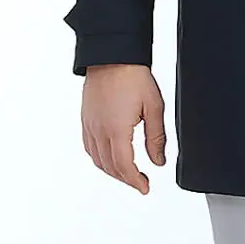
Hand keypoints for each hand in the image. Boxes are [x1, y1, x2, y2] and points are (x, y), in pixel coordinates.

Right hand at [80, 64, 166, 192]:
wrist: (112, 55)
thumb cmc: (132, 75)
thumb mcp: (154, 107)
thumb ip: (156, 138)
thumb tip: (158, 161)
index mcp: (116, 129)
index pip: (124, 166)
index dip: (135, 181)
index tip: (145, 188)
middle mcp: (99, 130)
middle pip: (110, 167)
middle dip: (126, 179)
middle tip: (141, 182)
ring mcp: (90, 125)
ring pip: (97, 160)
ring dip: (113, 171)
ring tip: (128, 173)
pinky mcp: (86, 119)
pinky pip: (89, 147)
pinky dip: (100, 159)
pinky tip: (110, 158)